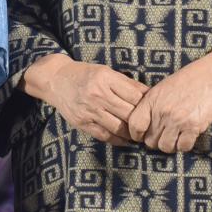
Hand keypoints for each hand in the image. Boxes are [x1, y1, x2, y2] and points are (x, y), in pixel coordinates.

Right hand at [26, 54, 146, 144]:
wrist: (55, 79)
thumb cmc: (84, 73)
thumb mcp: (106, 71)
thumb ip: (126, 83)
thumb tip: (148, 92)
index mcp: (106, 78)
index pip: (135, 94)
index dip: (148, 103)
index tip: (156, 107)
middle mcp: (98, 94)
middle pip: (129, 112)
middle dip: (143, 120)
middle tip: (153, 125)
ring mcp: (90, 110)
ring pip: (119, 127)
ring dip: (133, 133)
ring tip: (141, 134)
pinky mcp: (83, 123)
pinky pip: (105, 136)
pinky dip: (118, 140)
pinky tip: (126, 140)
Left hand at [126, 51, 211, 152]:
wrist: (211, 76)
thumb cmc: (186, 80)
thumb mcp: (162, 88)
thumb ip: (151, 105)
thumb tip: (143, 125)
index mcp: (151, 100)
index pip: (135, 125)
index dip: (137, 135)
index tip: (142, 136)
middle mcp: (162, 111)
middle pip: (150, 141)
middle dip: (156, 141)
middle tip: (164, 135)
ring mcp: (177, 120)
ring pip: (165, 147)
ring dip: (170, 145)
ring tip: (175, 137)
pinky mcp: (193, 127)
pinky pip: (183, 147)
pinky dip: (184, 145)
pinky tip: (187, 136)